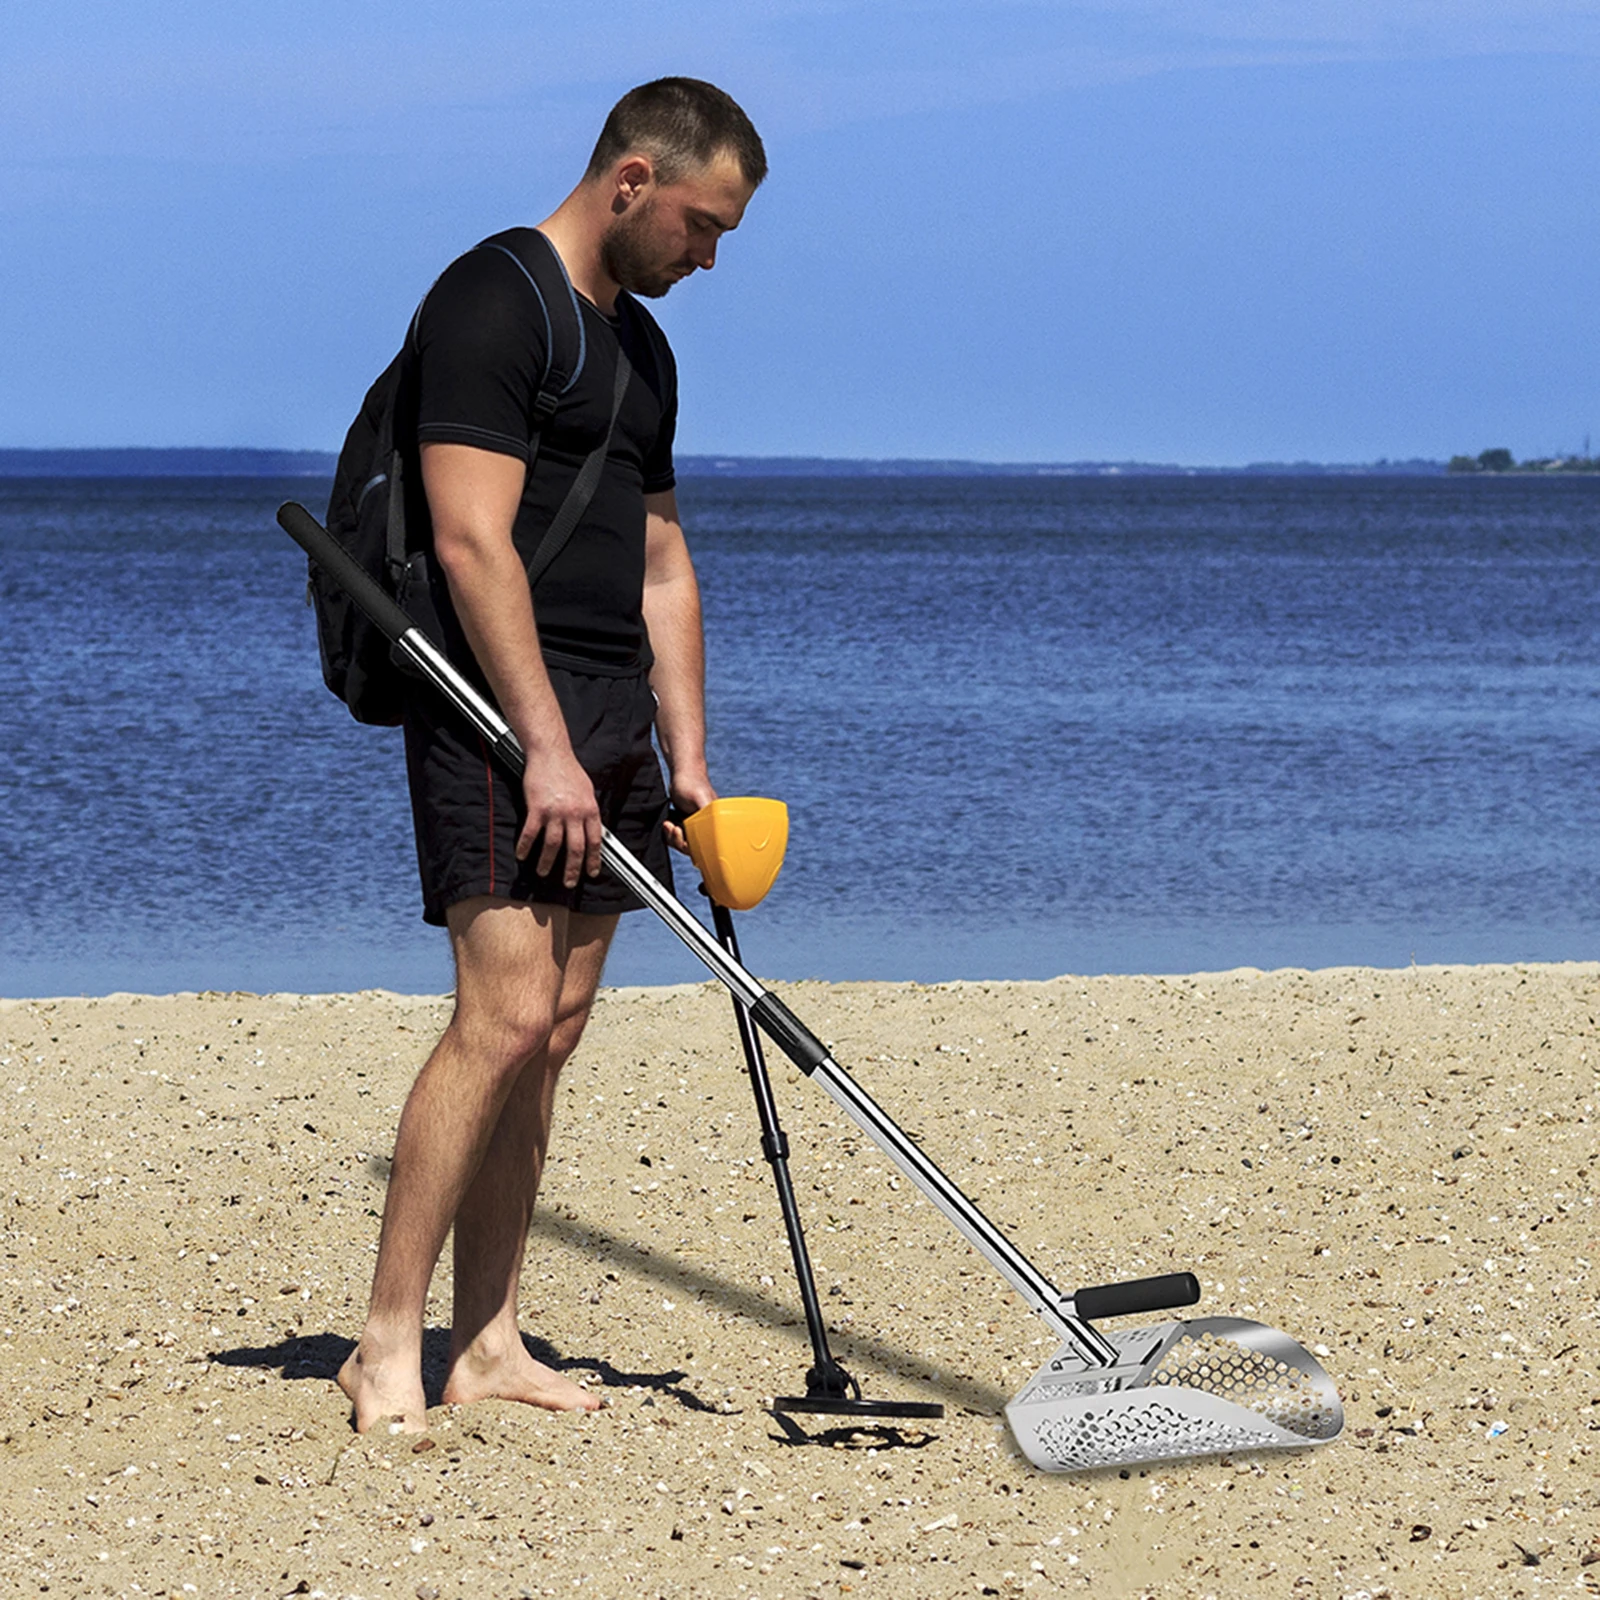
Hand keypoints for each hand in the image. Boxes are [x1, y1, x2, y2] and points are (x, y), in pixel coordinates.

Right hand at [517, 749, 602, 886]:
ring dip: (547, 862)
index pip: (595, 841)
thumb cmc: (569, 770)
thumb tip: (593, 830)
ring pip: (553, 845)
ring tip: (543, 872)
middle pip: (575, 848)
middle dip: (572, 869)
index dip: (593, 860)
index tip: (591, 873)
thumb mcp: (588, 791)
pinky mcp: (536, 809)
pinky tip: (522, 855)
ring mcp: (555, 812)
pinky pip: (531, 834)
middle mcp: (574, 813)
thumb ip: (589, 812)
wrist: (551, 754)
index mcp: (590, 810)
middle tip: (568, 882)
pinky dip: (526, 847)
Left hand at [663, 771, 716, 853]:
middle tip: (671, 827)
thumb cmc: (692, 782)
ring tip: (667, 824)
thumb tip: (711, 831)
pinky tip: (667, 824)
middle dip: (678, 840)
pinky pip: (679, 837)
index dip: (689, 845)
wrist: (683, 772)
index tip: (678, 829)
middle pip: (693, 848)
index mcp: (714, 823)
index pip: (704, 846)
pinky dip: (670, 834)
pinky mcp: (688, 824)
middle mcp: (707, 827)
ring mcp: (697, 826)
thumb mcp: (700, 797)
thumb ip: (706, 812)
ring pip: (685, 844)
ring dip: (672, 837)